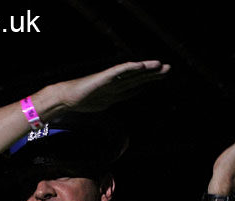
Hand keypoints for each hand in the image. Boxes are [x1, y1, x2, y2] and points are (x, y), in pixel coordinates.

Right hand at [53, 60, 170, 112]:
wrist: (66, 98)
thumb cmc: (82, 100)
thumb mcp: (107, 102)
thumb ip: (120, 97)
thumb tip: (132, 94)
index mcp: (117, 89)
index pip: (137, 83)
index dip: (150, 79)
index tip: (163, 76)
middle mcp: (115, 82)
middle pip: (138, 77)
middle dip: (153, 73)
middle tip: (168, 68)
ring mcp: (110, 79)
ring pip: (132, 73)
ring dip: (146, 69)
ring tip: (160, 65)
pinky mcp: (103, 77)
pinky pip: (119, 72)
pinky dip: (130, 68)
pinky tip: (140, 66)